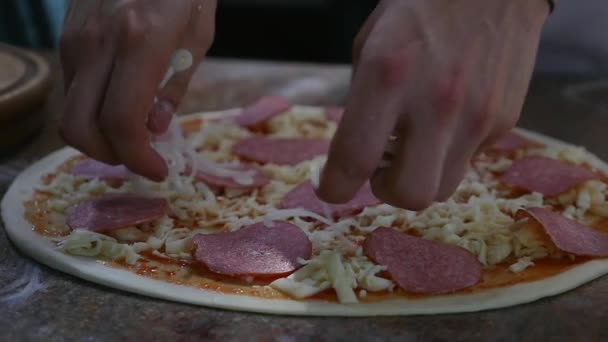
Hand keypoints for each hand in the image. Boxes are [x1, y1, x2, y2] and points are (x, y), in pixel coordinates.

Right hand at [59, 0, 215, 180]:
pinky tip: (119, 103)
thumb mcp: (198, 36)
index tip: (158, 170)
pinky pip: (73, 89)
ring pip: (70, 112)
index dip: (137, 157)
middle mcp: (98, 43)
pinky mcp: (66, 36)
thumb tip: (154, 127)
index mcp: (140, 41)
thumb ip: (173, 85)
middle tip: (141, 158)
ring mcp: (75, 39)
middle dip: (110, 156)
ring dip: (100, 136)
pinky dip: (92, 110)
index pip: (122, 121)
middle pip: (79, 128)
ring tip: (134, 133)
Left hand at [318, 0, 549, 208]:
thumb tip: (359, 154)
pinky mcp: (505, 120)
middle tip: (380, 167)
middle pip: (409, 194)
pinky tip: (448, 119)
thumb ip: (362, 103)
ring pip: (442, 188)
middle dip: (386, 190)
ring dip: (419, 176)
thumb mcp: (371, 45)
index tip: (331, 188)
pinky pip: (467, 159)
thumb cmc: (420, 8)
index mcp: (387, 74)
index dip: (335, 186)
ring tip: (414, 145)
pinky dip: (448, 151)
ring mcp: (477, 115)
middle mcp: (435, 101)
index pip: (354, 157)